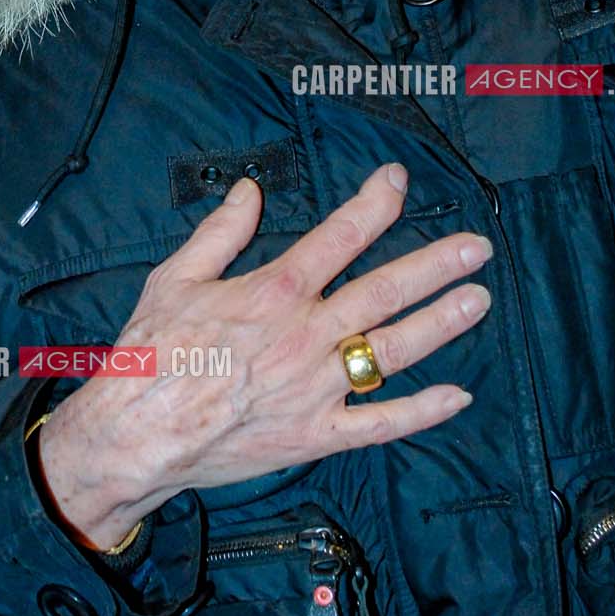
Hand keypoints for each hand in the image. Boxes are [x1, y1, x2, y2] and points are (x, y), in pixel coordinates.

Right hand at [38, 163, 490, 551]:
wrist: (137, 433)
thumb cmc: (152, 353)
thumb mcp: (175, 277)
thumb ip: (220, 232)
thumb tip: (249, 191)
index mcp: (273, 292)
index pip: (339, 236)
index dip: (375, 204)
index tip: (399, 180)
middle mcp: (306, 335)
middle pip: (384, 291)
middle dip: (435, 265)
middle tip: (477, 247)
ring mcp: (317, 388)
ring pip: (393, 351)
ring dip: (441, 324)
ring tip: (478, 301)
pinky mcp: (316, 435)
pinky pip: (380, 424)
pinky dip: (421, 411)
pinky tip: (458, 396)